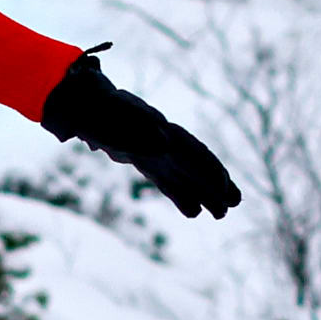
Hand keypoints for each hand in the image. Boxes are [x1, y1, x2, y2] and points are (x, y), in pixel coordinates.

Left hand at [39, 51, 241, 219]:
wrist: (85, 105)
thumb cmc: (100, 112)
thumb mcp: (115, 120)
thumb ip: (137, 130)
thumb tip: (163, 145)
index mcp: (161, 130)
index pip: (192, 152)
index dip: (210, 170)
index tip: (224, 189)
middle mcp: (165, 142)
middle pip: (196, 165)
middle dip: (216, 184)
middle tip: (235, 204)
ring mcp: (157, 153)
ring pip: (186, 176)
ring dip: (204, 193)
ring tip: (222, 214)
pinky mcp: (147, 162)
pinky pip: (169, 181)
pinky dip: (183, 196)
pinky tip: (195, 212)